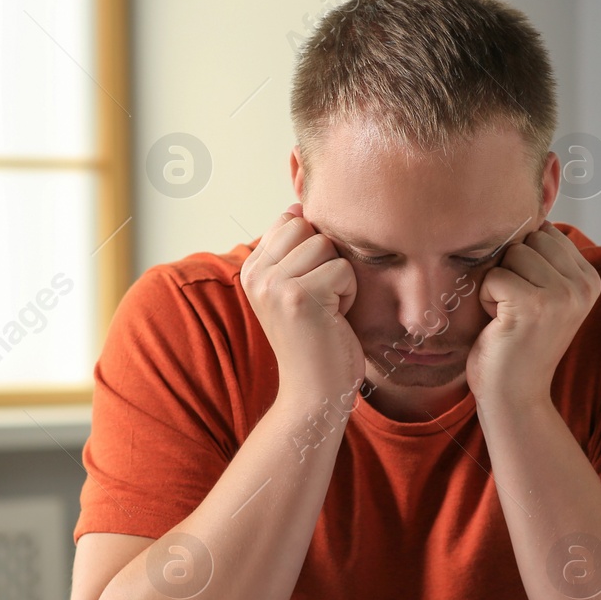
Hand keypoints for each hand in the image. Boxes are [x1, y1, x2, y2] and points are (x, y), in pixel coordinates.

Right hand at [241, 203, 364, 407]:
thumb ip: (293, 251)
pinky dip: (348, 295)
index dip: (313, 250)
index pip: (290, 220)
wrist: (314, 394)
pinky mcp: (299, 298)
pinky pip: (343, 270)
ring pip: (327, 246)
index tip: (309, 287)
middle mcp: (256, 274)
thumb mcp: (295, 288)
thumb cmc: (316, 340)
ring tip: (327, 310)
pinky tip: (334, 319)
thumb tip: (299, 205)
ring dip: (339, 278)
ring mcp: (274, 286)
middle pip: (310, 229)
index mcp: (252, 269)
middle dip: (327, 260)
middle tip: (321, 300)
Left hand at [467, 220, 600, 408]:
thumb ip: (545, 258)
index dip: (524, 260)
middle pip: (530, 238)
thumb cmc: (518, 344)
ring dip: (498, 282)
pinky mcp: (534, 305)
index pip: (546, 232)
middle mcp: (583, 285)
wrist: (514, 396)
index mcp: (590, 278)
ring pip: (511, 254)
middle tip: (515, 307)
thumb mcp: (544, 295)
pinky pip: (495, 276)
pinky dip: (487, 297)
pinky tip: (499, 322)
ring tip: (508, 314)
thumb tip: (528, 210)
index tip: (527, 297)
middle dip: (511, 267)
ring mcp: (562, 295)